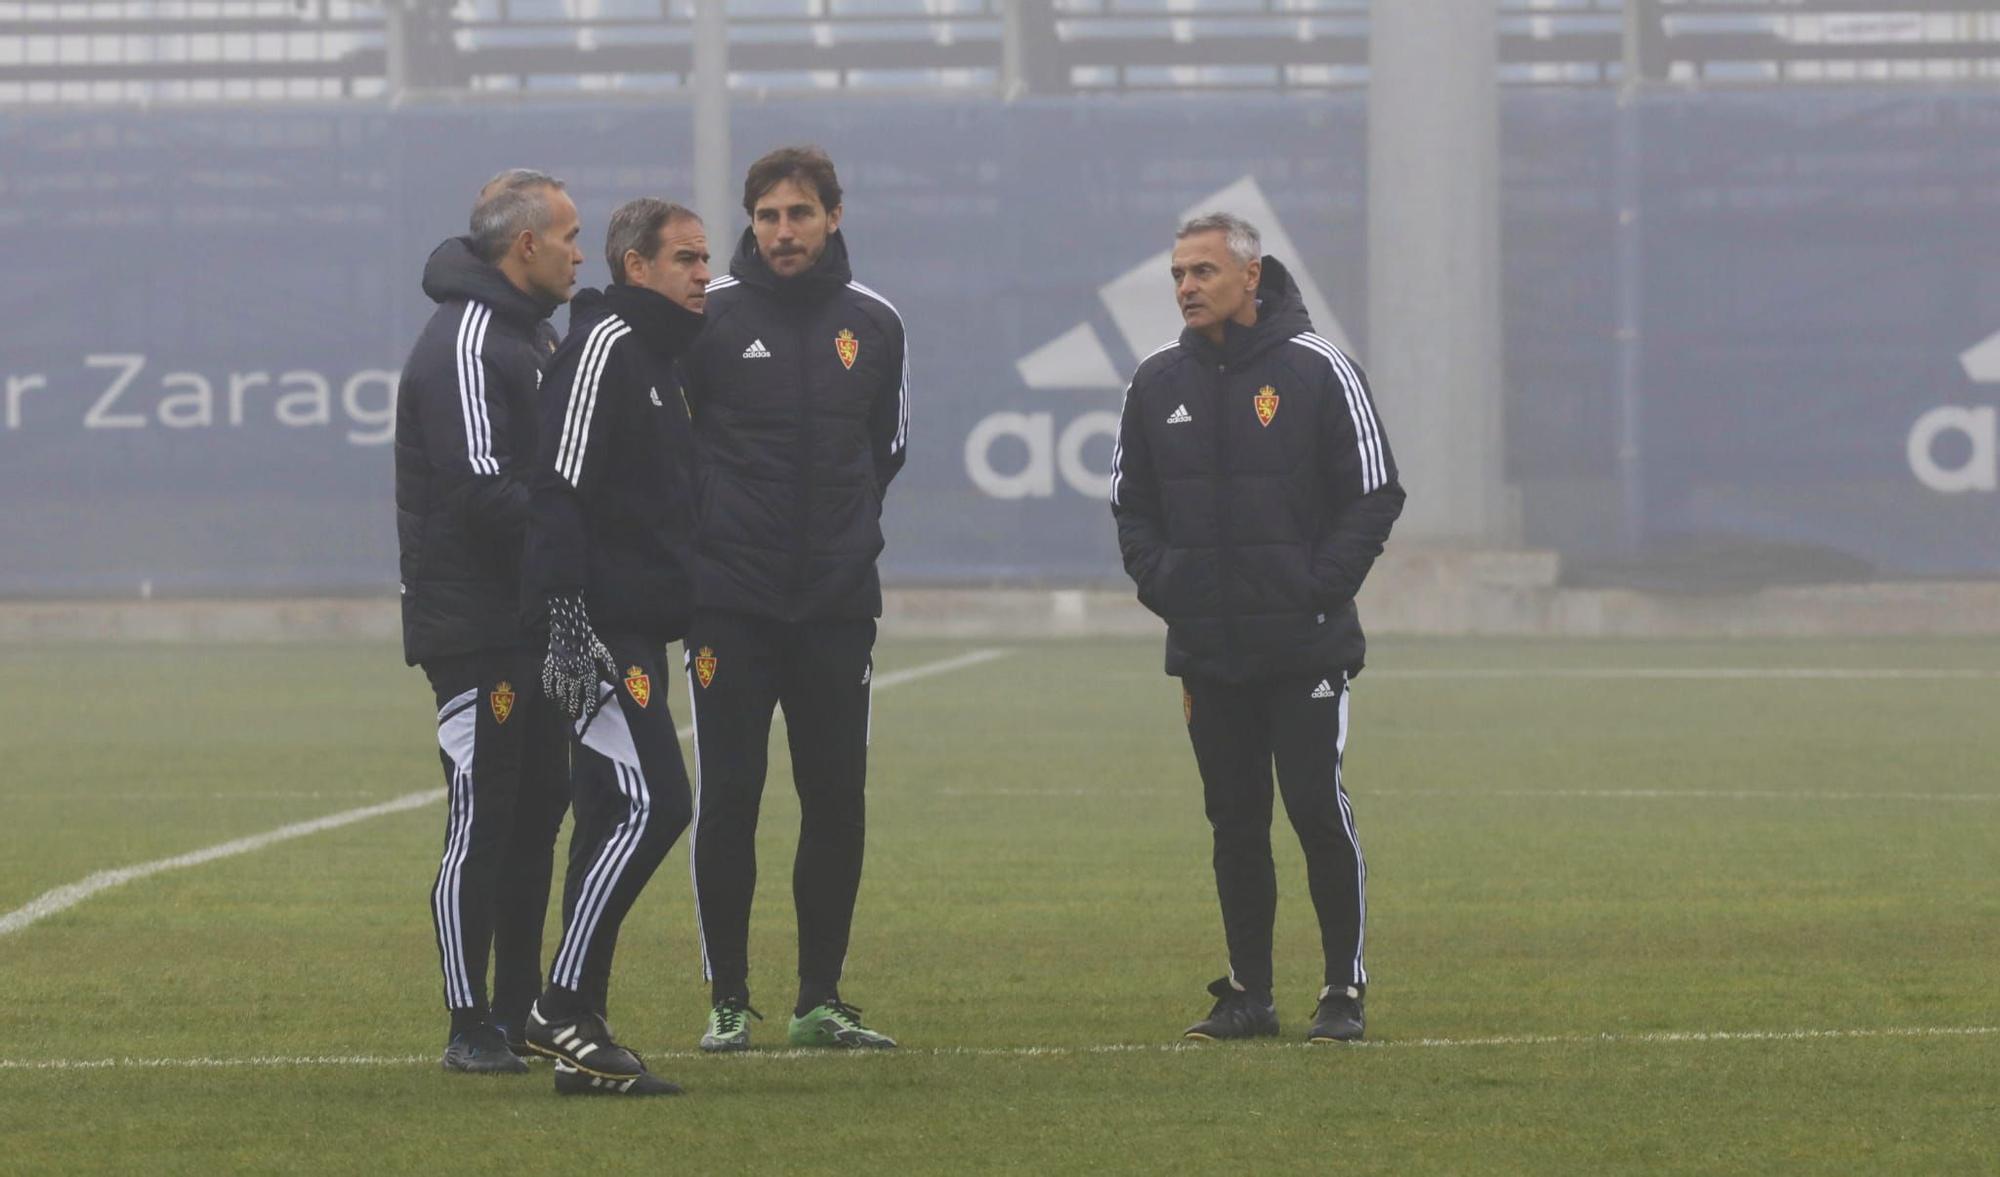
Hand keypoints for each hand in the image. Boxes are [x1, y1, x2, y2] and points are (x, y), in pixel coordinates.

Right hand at [542, 594, 615, 722]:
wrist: (570, 627)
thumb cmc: (588, 641)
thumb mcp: (602, 653)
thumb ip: (609, 668)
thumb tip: (614, 682)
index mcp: (588, 671)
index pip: (590, 694)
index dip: (591, 706)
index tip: (591, 714)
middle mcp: (574, 674)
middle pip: (573, 698)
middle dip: (574, 710)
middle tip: (574, 718)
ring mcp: (560, 671)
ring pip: (560, 694)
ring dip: (562, 705)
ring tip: (564, 713)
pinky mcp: (550, 667)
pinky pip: (548, 684)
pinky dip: (550, 693)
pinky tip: (552, 698)